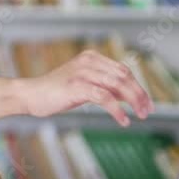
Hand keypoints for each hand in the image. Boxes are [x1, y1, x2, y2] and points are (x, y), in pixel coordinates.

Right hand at [20, 49, 153, 125]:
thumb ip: (104, 86)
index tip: (146, 103)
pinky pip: (105, 97)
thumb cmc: (57, 92)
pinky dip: (117, 110)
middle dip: (139, 94)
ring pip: (117, 85)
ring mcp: (82, 73)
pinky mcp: (77, 86)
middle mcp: (88, 61)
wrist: (31, 95)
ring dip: (133, 102)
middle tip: (147, 110)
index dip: (138, 87)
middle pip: (124, 76)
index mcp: (91, 57)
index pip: (123, 70)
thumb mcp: (84, 85)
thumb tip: (129, 96)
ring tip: (139, 115)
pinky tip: (123, 120)